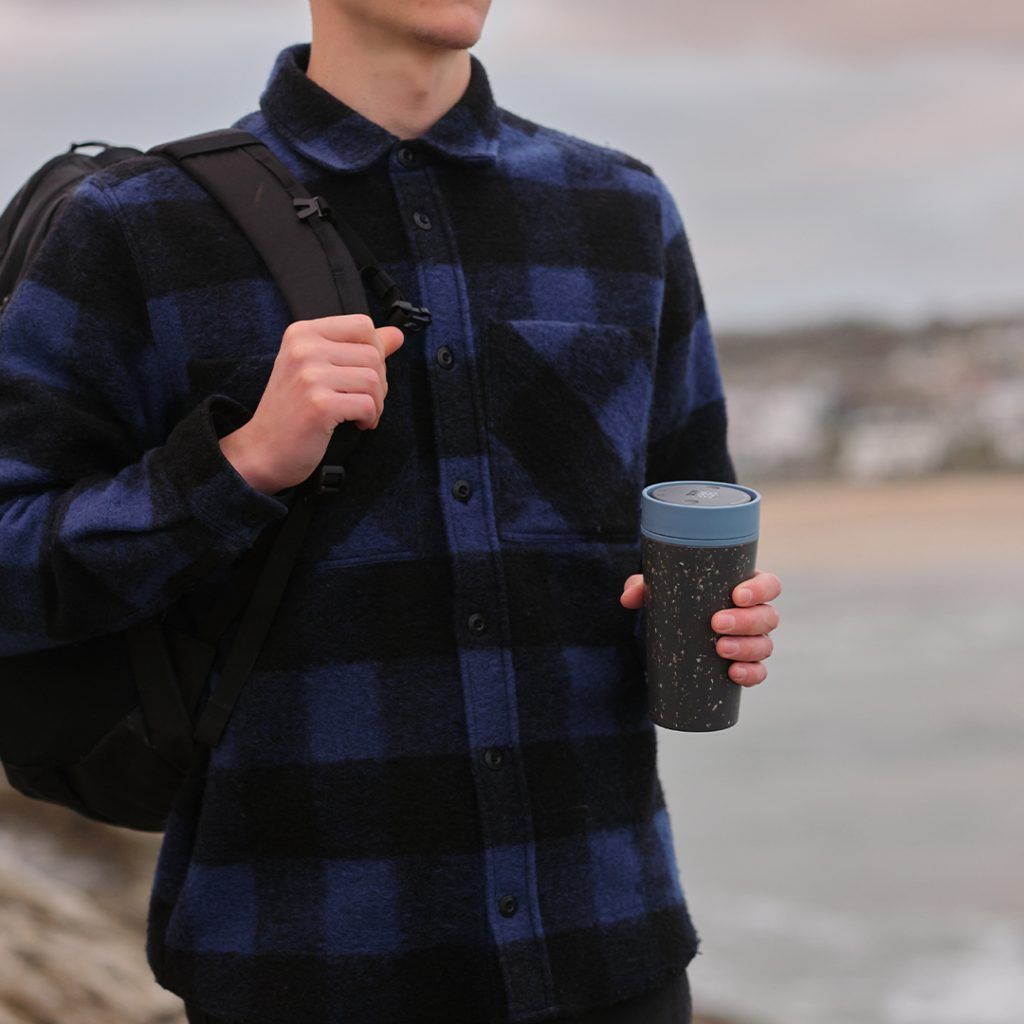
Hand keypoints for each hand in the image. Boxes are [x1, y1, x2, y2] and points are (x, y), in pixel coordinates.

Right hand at [218, 314, 405, 493]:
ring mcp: (310, 376)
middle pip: (373, 354)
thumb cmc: (293, 410)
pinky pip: (368, 405)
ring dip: (377, 403)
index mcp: (302, 333)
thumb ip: (357, 348)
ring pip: (374, 380)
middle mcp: (303, 349)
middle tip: (364, 400)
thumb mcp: (319, 369)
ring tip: (361, 414)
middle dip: (379, 382)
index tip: (364, 374)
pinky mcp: (320, 405)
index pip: (362, 325)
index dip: (375, 351)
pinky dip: (370, 418)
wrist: (264, 449)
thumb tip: (396, 335)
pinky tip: (357, 424)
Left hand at [620, 568, 781, 685]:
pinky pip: (758, 673)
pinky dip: (751, 674)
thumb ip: (642, 587)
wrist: (668, 636)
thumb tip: (629, 598)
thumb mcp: (659, 592)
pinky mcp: (742, 666)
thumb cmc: (673, 603)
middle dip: (746, 621)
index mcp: (743, 588)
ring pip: (765, 645)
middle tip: (716, 624)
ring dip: (747, 648)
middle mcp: (753, 616)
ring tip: (720, 649)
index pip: (768, 585)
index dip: (760, 589)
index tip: (737, 595)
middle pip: (768, 616)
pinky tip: (734, 675)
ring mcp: (751, 643)